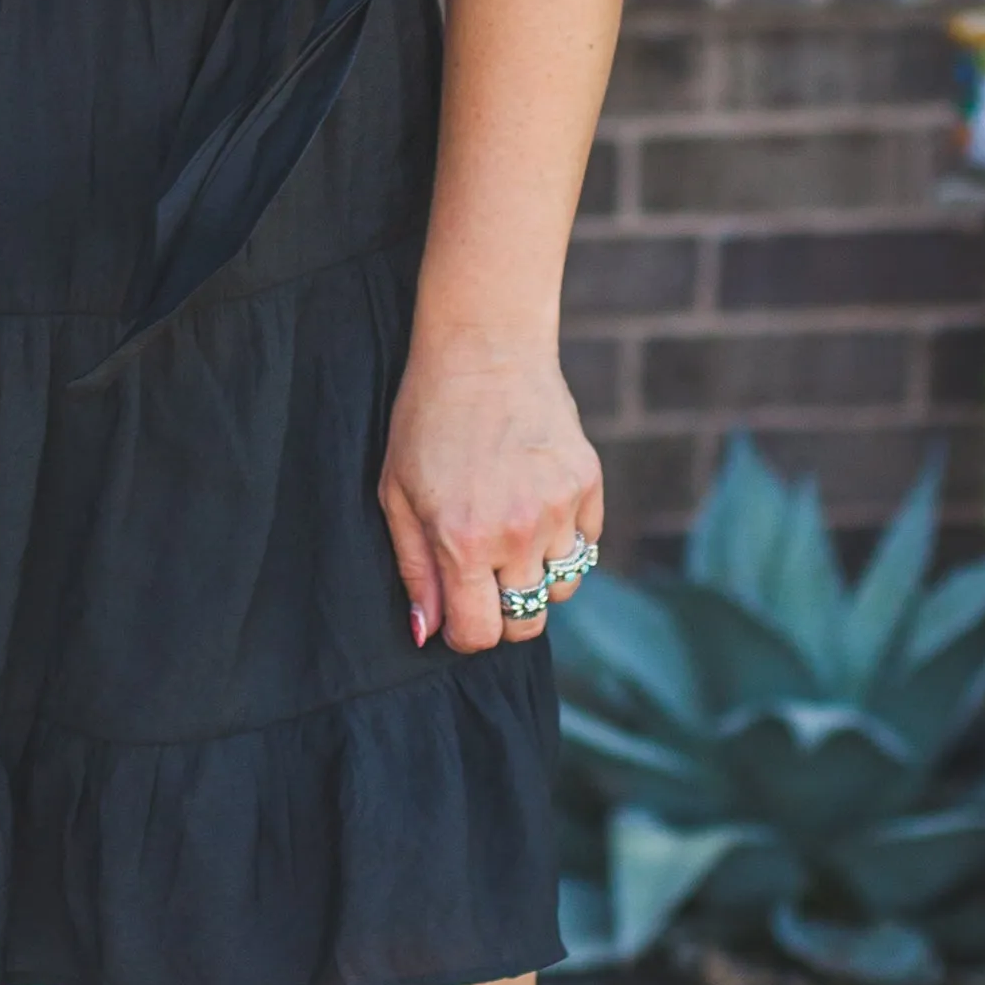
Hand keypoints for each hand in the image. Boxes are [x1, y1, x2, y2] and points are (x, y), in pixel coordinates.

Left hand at [381, 327, 603, 658]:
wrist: (484, 349)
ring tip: (509, 535)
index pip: (481, 633)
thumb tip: (428, 631)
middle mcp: (517, 532)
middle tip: (483, 579)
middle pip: (527, 620)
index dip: (466, 634)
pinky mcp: (588, 484)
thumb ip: (414, 568)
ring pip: (562, 587)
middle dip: (503, 614)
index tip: (458, 613)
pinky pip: (585, 546)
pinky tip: (535, 506)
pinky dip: (563, 542)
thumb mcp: (395, 494)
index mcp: (462, 539)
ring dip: (535, 575)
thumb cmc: (426, 420)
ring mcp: (560, 508)